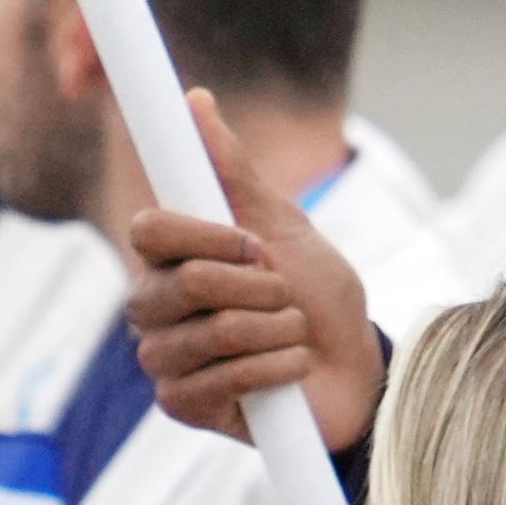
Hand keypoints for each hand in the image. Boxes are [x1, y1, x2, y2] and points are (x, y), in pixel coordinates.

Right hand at [125, 93, 381, 451]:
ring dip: (279, 330)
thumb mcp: (286, 228)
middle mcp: (153, 306)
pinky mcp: (180, 405)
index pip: (150, 229)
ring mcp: (164, 358)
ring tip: (292, 334)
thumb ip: (235, 173)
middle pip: (187, 281)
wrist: (356, 370)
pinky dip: (277, 369)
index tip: (258, 245)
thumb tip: (197, 99)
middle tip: (286, 297)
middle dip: (264, 287)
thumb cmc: (318, 298)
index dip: (211, 236)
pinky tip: (287, 371)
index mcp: (169, 259)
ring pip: (216, 331)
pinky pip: (225, 379)